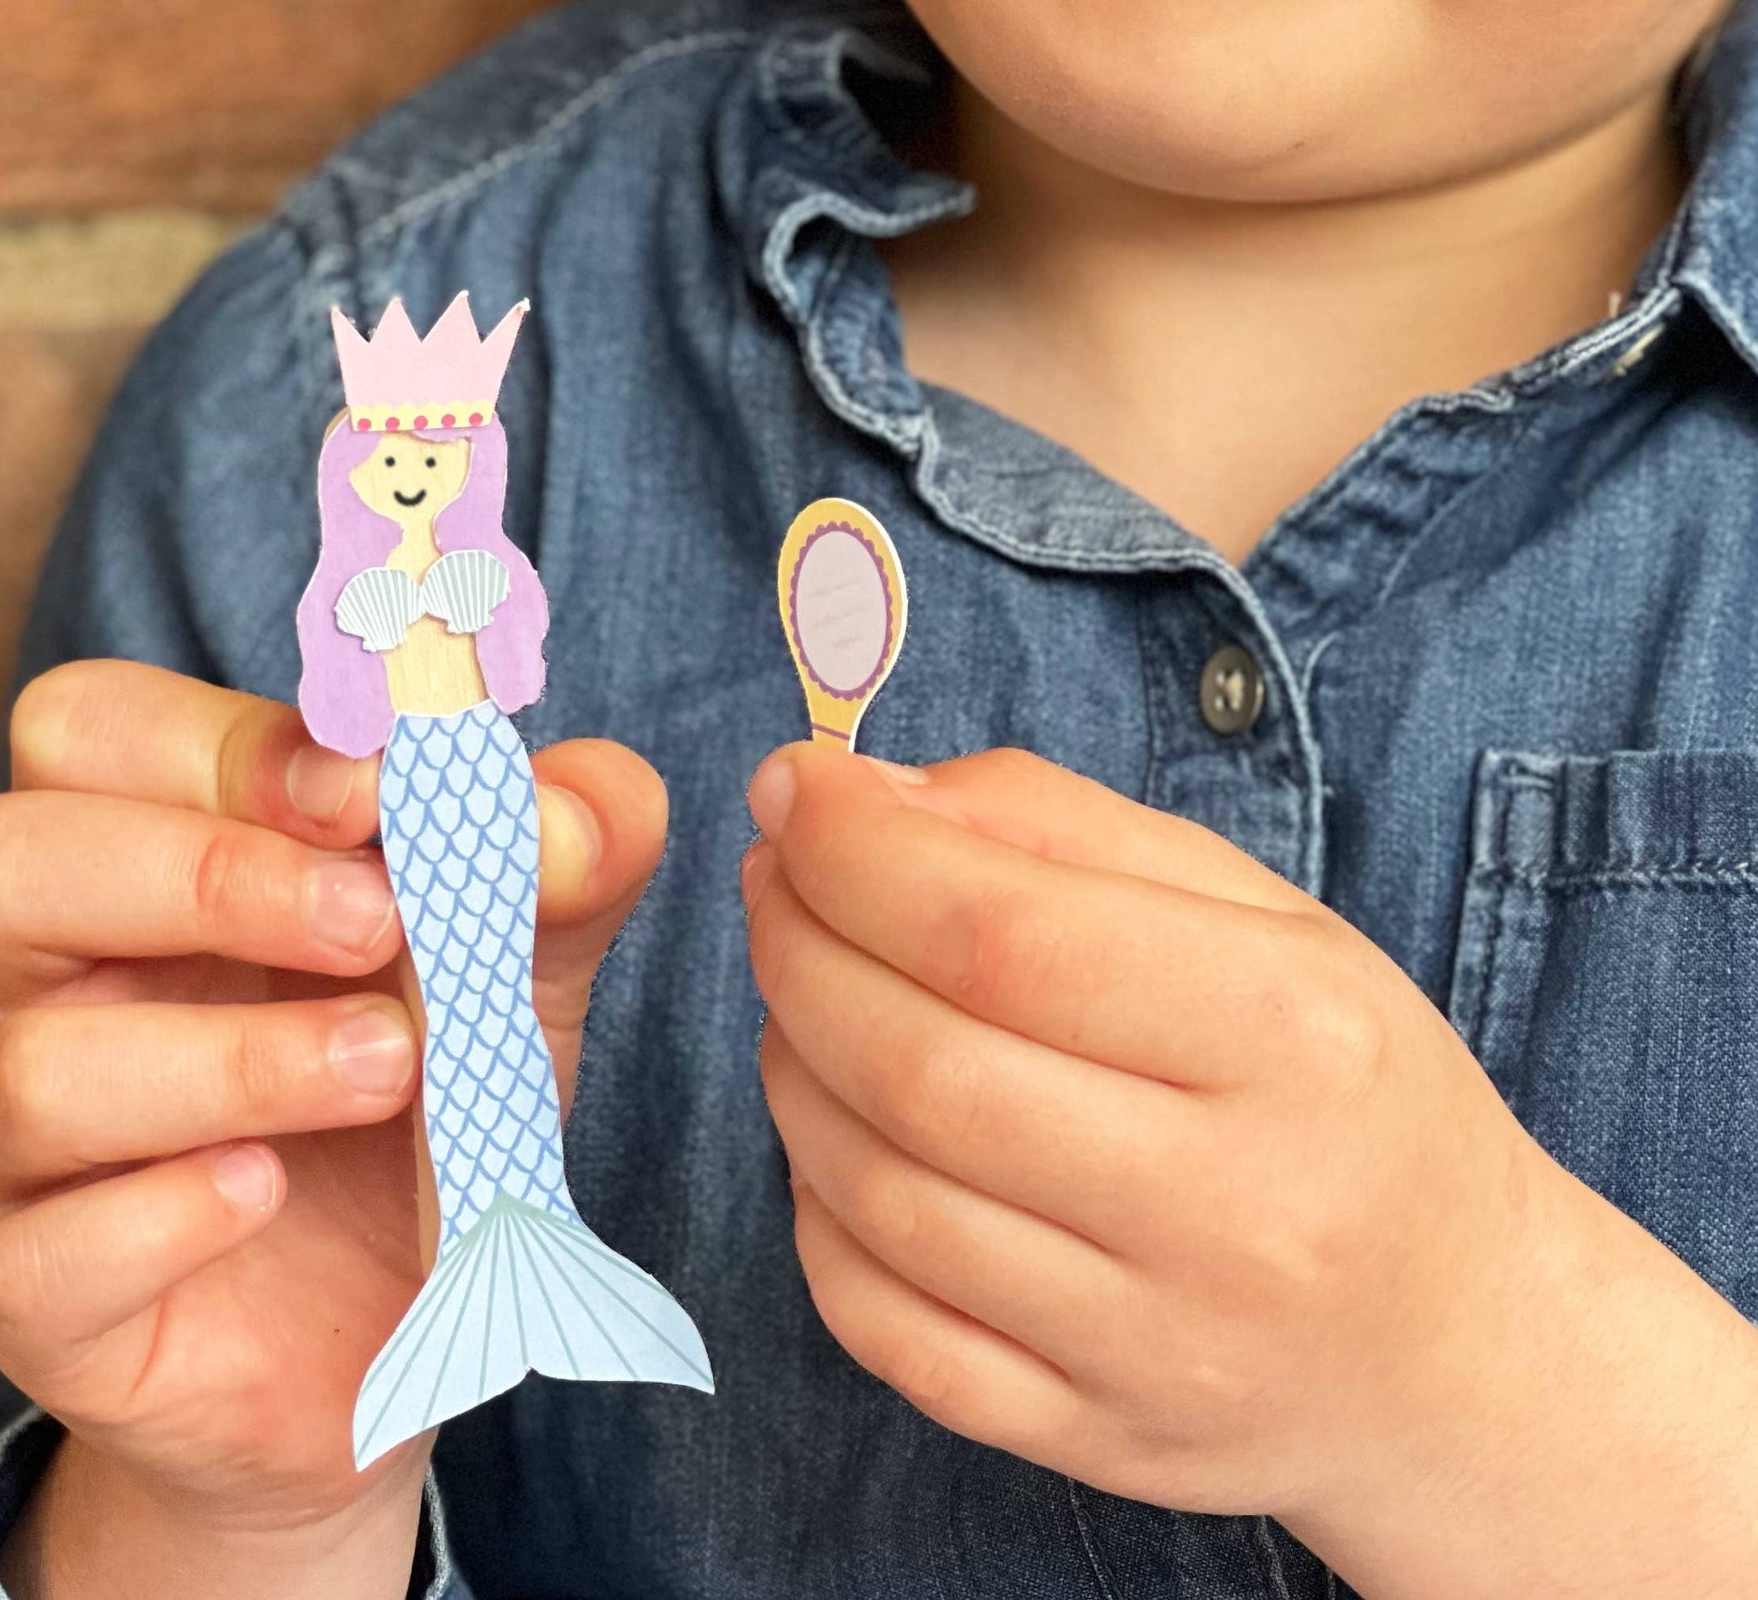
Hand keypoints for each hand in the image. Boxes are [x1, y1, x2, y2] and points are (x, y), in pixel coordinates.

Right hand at [0, 661, 665, 1578]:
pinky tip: (272, 1195)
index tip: (377, 794)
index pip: (93, 732)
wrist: (408, 1327)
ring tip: (389, 1069)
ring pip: (29, 1070)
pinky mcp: (40, 1304)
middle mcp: (49, 986)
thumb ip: (567, 856)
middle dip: (208, 877)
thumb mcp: (523, 954)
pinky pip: (43, 1254)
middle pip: (3, 862)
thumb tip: (566, 813)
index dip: (227, 743)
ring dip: (232, 1058)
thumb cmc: (428, 1097)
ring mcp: (19, 1151)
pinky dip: (171, 1214)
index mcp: (146, 859)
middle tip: (378, 926)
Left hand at [741, 742, 1554, 1523]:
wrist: (1455, 1348)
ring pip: (882, 1194)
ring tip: (800, 987)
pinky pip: (881, 1327)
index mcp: (1292, 1039)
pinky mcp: (1092, 1441)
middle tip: (774, 880)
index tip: (793, 788)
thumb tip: (869, 792)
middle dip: (799, 944)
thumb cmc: (1345, 1088)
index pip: (1005, 936)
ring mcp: (1157, 1351)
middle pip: (923, 1066)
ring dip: (791, 1061)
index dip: (857, 851)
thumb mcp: (1262, 915)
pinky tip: (834, 1128)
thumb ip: (1065, 826)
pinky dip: (814, 1208)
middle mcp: (1234, 1211)